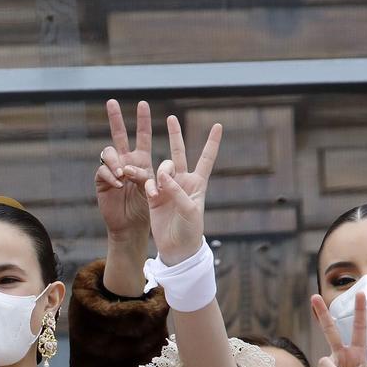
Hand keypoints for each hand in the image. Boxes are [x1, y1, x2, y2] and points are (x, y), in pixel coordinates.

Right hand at [95, 99, 153, 241]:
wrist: (133, 228)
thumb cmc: (150, 211)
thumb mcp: (157, 191)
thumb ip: (147, 177)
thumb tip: (127, 169)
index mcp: (143, 161)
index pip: (144, 136)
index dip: (143, 120)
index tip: (143, 103)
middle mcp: (127, 162)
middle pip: (120, 135)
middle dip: (116, 118)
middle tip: (111, 101)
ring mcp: (113, 171)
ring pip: (109, 152)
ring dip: (116, 160)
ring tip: (123, 174)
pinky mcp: (102, 182)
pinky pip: (103, 171)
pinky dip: (111, 176)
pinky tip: (118, 185)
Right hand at [144, 115, 222, 265]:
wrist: (177, 248)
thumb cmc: (191, 230)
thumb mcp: (190, 210)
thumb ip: (177, 190)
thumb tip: (162, 175)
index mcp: (198, 183)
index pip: (206, 158)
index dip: (211, 142)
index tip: (217, 125)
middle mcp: (183, 181)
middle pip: (180, 153)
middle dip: (176, 135)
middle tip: (171, 118)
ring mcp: (167, 188)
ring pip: (162, 167)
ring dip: (160, 171)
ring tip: (159, 186)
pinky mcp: (153, 196)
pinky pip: (149, 182)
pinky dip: (149, 185)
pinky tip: (152, 194)